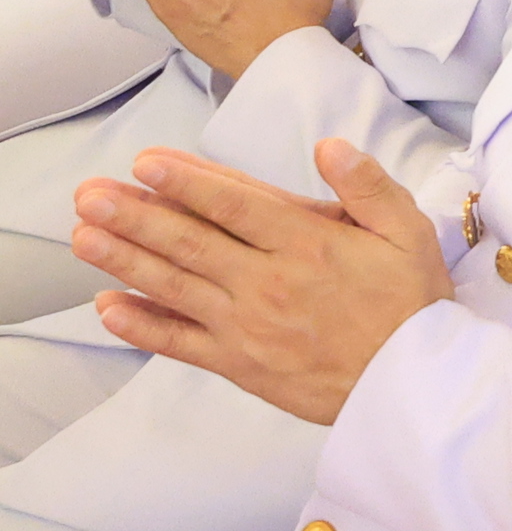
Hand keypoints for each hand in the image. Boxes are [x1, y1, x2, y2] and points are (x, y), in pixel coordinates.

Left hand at [73, 141, 448, 427]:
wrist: (409, 383)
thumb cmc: (411, 302)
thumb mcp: (409, 231)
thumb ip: (368, 185)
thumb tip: (329, 147)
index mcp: (308, 243)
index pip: (235, 204)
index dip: (188, 181)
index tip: (146, 162)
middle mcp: (267, 281)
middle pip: (190, 241)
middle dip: (135, 215)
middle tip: (91, 195)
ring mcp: (246, 325)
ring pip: (174, 286)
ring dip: (123, 259)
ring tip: (82, 235)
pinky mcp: (237, 362)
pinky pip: (178, 343)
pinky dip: (140, 326)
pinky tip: (107, 307)